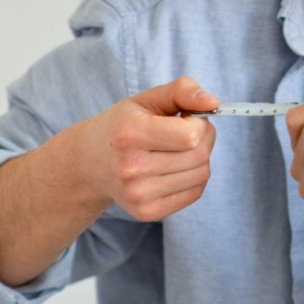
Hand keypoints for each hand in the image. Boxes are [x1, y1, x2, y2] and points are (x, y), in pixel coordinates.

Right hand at [76, 76, 218, 221]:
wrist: (90, 163)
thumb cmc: (124, 125)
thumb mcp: (147, 99)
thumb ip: (182, 90)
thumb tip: (214, 103)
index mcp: (130, 134)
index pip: (191, 136)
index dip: (199, 123)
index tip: (187, 117)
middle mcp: (131, 168)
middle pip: (199, 155)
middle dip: (204, 138)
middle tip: (188, 130)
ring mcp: (138, 194)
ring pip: (202, 174)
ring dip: (201, 157)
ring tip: (179, 148)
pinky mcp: (146, 212)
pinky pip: (195, 193)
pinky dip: (194, 177)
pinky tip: (176, 167)